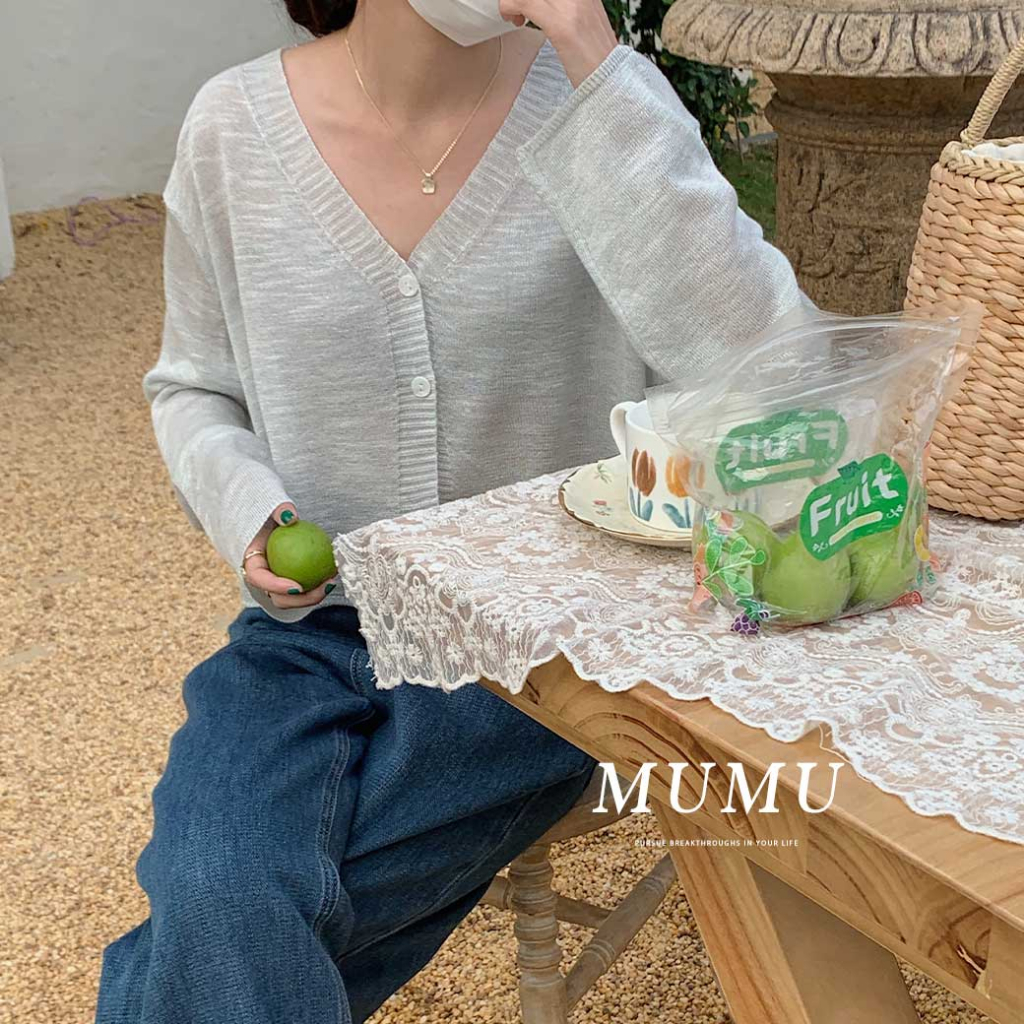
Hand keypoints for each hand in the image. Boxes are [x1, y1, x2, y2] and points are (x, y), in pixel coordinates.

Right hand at [241, 503, 338, 609]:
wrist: (272, 519)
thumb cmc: (270, 513)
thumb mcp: (271, 506)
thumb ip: (279, 510)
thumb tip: (290, 517)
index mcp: (251, 561)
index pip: (259, 579)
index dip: (276, 587)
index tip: (297, 587)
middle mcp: (262, 577)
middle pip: (277, 598)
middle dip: (301, 600)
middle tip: (323, 586)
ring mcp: (276, 582)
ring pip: (292, 599)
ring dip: (313, 596)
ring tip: (331, 582)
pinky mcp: (290, 581)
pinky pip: (304, 589)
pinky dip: (317, 586)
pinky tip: (333, 576)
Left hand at [499, 0, 616, 87]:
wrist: (611, 81)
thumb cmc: (595, 59)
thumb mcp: (586, 20)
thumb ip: (568, 6)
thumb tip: (545, 4)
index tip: (525, 4)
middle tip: (516, 8)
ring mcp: (571, 5)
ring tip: (513, 16)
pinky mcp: (561, 25)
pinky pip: (525, 2)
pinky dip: (510, 6)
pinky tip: (513, 20)